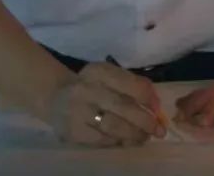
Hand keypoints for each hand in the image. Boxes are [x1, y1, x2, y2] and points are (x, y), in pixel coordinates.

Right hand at [44, 62, 166, 146]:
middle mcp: (86, 89)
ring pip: (113, 126)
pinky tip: (124, 140)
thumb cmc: (92, 86)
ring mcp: (77, 111)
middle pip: (123, 107)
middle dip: (145, 121)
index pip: (129, 84)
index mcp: (99, 71)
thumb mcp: (109, 76)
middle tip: (158, 131)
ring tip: (144, 137)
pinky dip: (117, 141)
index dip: (148, 98)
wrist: (55, 97)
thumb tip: (156, 104)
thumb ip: (132, 84)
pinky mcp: (72, 130)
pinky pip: (101, 140)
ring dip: (134, 134)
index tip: (157, 109)